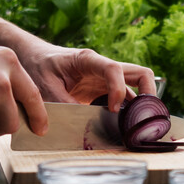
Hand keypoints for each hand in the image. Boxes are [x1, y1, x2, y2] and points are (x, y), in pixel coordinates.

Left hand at [15, 42, 155, 112]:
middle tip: (144, 117)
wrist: (34, 57)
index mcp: (88, 60)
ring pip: (137, 87)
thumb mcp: (44, 86)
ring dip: (140, 106)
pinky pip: (126, 99)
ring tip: (135, 127)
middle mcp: (103, 68)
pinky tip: (122, 126)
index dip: (119, 90)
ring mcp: (106, 79)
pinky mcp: (104, 90)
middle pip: (140, 74)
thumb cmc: (38, 65)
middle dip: (148, 94)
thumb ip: (63, 104)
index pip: (115, 69)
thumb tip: (82, 126)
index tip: (113, 110)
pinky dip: (129, 112)